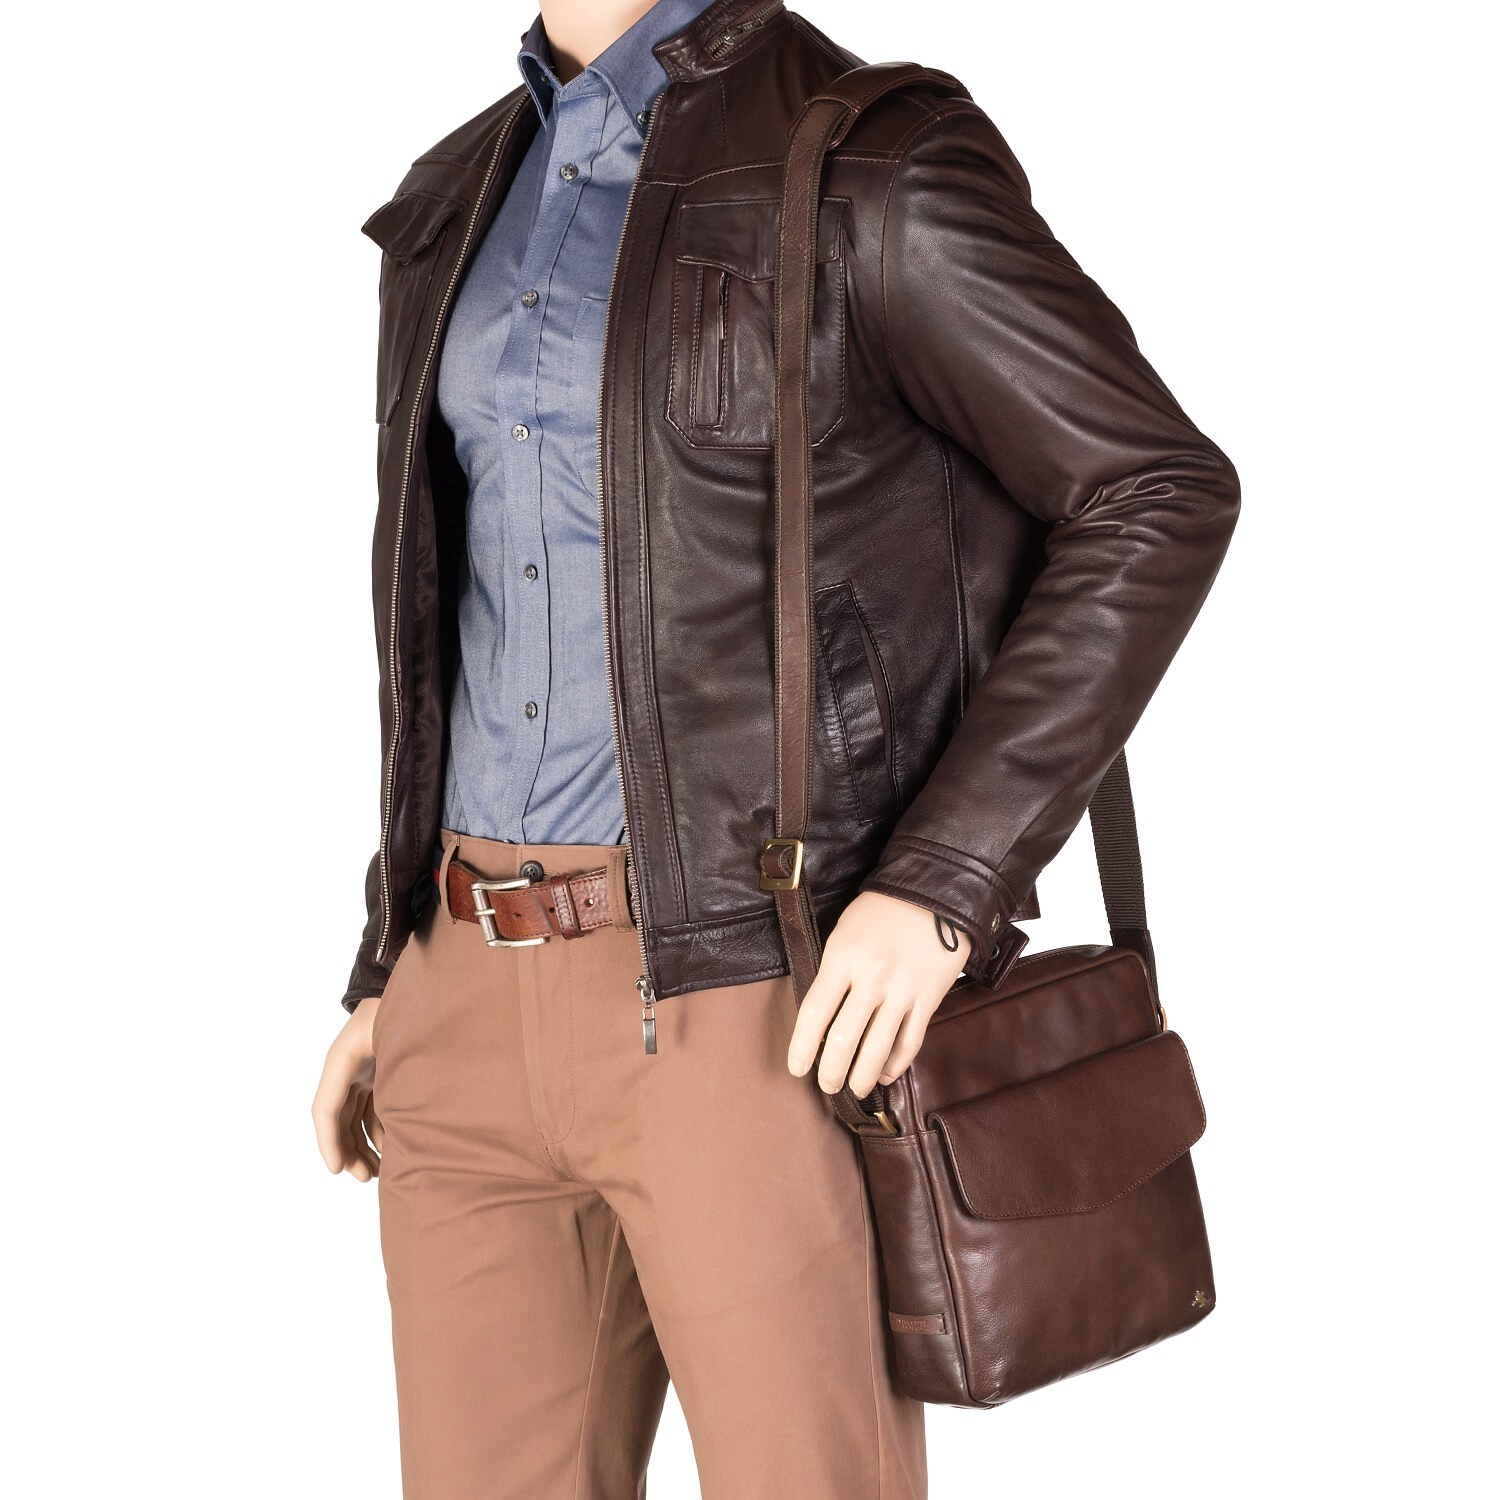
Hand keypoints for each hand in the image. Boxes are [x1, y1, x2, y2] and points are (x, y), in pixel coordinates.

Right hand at [311, 996, 383, 1181]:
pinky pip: (370, 1110)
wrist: (411, 989)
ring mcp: (361, 1074)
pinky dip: (377, 1131)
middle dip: (348, 1152)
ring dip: (362, 1146)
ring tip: (375, 1172)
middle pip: (338, 1121)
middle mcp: (346, 1071)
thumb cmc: (398, 1012)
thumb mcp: (387, 1042)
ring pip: (353, 1120)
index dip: (329, 1142)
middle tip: (365, 1178)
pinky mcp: (377, 1076)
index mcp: (340, 1062)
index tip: (338, 1170)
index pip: (325, 1110)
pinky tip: (389, 1150)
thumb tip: (384, 1121)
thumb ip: (386, 1078)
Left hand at [787, 891, 972, 1096]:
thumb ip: (831, 972)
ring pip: (878, 1049)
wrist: (934, 892)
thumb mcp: (843, 932)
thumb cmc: (880, 911)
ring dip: (862, 1077)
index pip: (814, 1012)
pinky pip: (909, 1042)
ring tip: (853, 1088)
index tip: (796, 1068)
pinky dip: (896, 1065)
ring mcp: (903, 990)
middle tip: (826, 1084)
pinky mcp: (928, 999)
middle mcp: (872, 977)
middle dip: (831, 1072)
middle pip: (844, 1040)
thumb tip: (819, 1019)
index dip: (801, 1047)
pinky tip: (885, 1074)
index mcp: (843, 957)